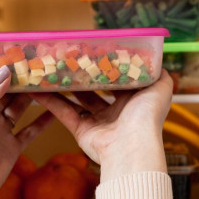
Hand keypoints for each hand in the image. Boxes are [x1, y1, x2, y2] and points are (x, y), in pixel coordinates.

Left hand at [0, 66, 53, 198]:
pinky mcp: (13, 146)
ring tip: (49, 84)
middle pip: (8, 92)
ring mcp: (1, 131)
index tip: (17, 53)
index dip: (0, 66)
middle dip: (22, 80)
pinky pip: (31, 130)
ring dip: (34, 97)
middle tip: (40, 65)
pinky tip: (56, 112)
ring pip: (21, 108)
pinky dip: (43, 122)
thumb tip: (4, 73)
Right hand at [30, 71, 172, 182]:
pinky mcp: (81, 131)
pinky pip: (64, 113)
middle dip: (83, 75)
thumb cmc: (147, 116)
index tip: (94, 52)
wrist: (132, 145)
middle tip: (69, 58)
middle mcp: (115, 111)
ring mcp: (97, 122)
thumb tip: (157, 60)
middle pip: (96, 89)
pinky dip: (51, 102)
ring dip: (64, 86)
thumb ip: (160, 74)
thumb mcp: (161, 88)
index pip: (118, 80)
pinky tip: (37, 89)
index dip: (107, 67)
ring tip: (50, 69)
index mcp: (132, 100)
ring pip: (77, 100)